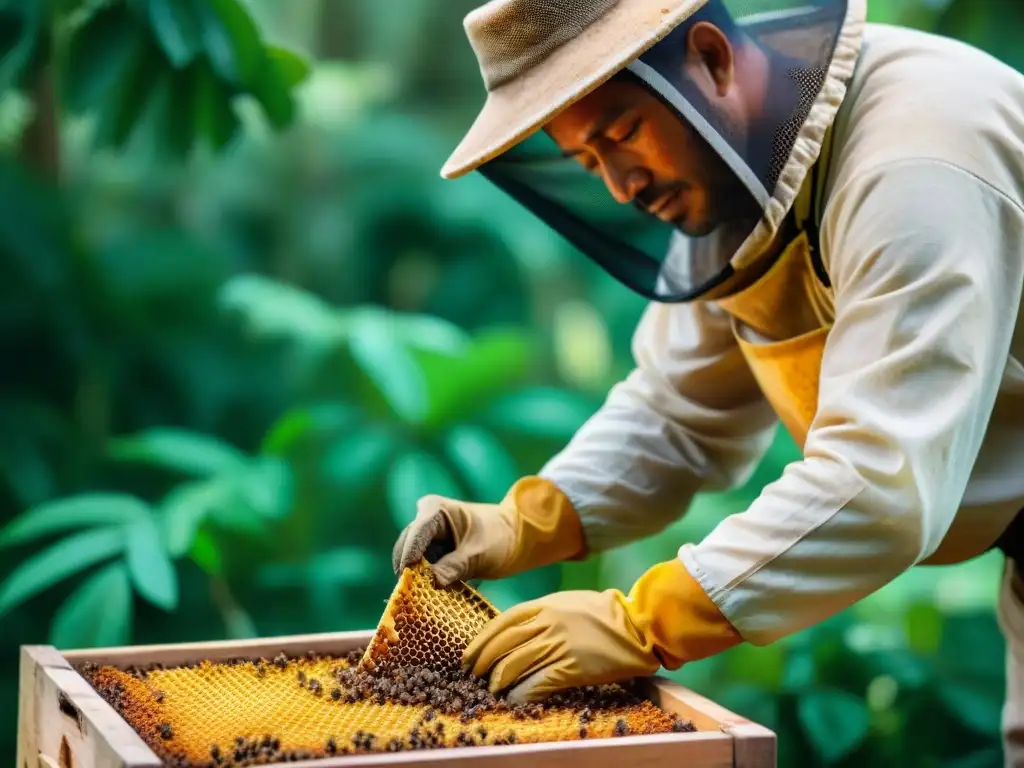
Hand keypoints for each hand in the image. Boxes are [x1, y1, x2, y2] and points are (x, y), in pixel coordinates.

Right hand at [391, 476, 586, 586]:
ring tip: (418, 602)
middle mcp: (425, 520)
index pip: (415, 534)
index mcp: (435, 510)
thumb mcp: (478, 554)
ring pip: (412, 561)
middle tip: (408, 598)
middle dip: (409, 572)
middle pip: (407, 548)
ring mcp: (427, 537)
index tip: (406, 578)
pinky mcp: (432, 552)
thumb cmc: (500, 538)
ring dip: (416, 580)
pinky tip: (427, 599)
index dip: (408, 557)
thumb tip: (431, 583)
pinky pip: (422, 569)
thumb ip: (454, 567)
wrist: (515, 537)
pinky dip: (425, 582)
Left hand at [462, 557, 744, 703]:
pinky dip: (523, 693)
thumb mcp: (566, 603)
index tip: (469, 654)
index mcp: (544, 605)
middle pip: (504, 644)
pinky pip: (538, 682)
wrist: (636, 625)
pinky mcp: (571, 667)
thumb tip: (516, 631)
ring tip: (492, 690)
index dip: (482, 640)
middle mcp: (547, 623)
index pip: (502, 622)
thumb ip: (541, 614)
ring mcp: (558, 644)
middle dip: (484, 662)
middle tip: (474, 676)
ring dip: (500, 680)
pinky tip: (515, 700)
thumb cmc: (603, 614)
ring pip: (516, 664)